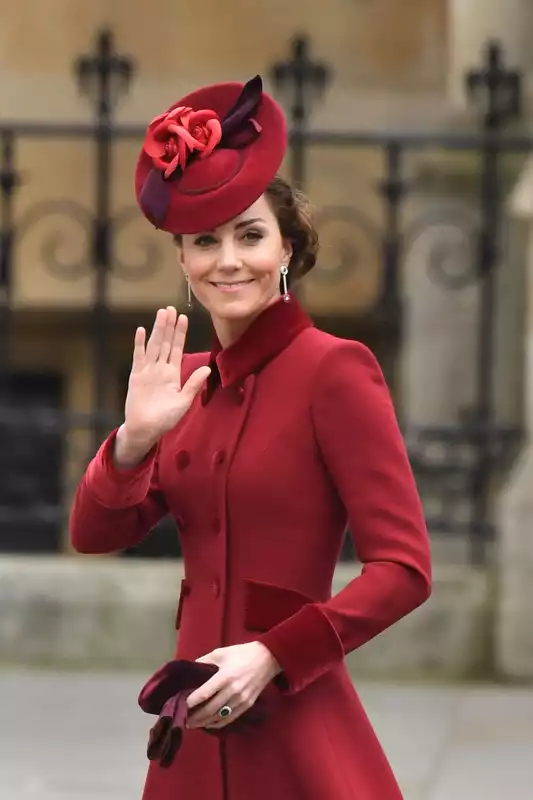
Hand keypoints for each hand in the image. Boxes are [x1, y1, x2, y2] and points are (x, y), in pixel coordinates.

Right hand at [117, 307, 209, 463]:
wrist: (146, 429)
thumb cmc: (165, 418)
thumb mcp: (184, 401)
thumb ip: (193, 384)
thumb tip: (208, 369)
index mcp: (173, 373)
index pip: (177, 348)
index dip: (180, 333)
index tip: (183, 318)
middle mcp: (160, 368)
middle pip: (165, 342)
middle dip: (168, 325)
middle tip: (171, 308)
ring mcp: (148, 370)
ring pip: (154, 345)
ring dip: (157, 329)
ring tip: (161, 313)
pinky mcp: (136, 375)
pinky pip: (138, 356)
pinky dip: (140, 344)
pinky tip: (142, 330)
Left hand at [186, 643, 280, 729]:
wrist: (267, 658)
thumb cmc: (242, 653)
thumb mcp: (221, 653)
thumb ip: (205, 661)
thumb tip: (191, 669)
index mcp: (224, 676)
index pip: (204, 693)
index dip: (191, 702)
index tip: (180, 705)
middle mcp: (232, 691)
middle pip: (210, 709)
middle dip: (195, 717)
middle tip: (182, 720)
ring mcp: (241, 700)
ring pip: (219, 716)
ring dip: (204, 722)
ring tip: (192, 724)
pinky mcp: (247, 705)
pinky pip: (230, 718)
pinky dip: (218, 723)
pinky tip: (208, 724)